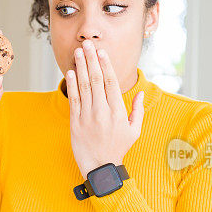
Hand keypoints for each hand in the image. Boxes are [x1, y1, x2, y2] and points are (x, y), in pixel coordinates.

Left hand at [65, 39, 144, 179]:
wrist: (100, 167)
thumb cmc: (118, 148)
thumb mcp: (134, 131)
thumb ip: (137, 111)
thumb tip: (139, 94)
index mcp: (117, 111)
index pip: (111, 83)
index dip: (105, 65)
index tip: (102, 51)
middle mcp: (102, 111)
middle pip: (96, 80)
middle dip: (91, 60)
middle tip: (87, 44)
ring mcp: (87, 116)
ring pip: (84, 87)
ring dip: (81, 67)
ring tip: (78, 52)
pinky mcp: (75, 123)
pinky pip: (73, 100)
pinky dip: (72, 85)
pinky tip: (71, 72)